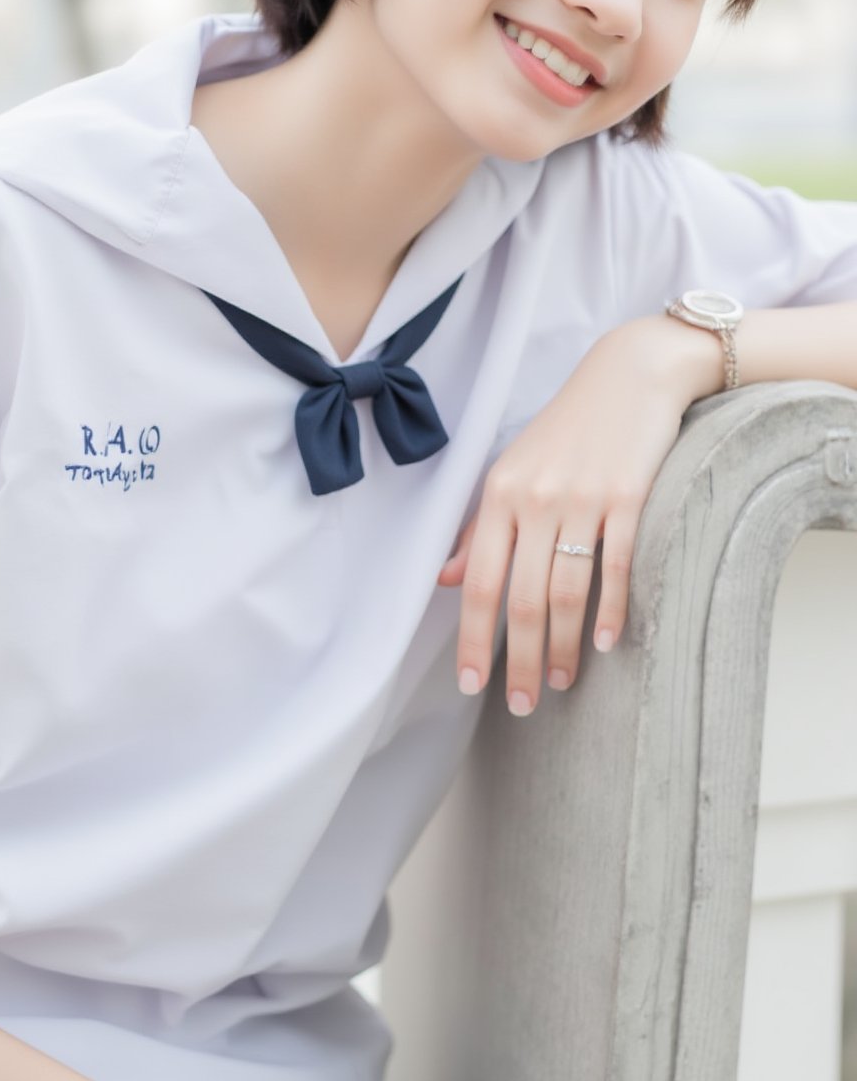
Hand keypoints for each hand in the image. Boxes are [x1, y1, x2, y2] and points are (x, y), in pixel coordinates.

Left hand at [438, 317, 711, 714]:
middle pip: (522, 598)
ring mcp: (583, 499)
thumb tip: (451, 581)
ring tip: (559, 683)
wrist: (628, 375)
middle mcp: (535, 499)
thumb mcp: (512, 470)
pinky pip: (616, 566)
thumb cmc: (567, 430)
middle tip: (520, 704)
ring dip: (562, 646)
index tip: (472, 685)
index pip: (481, 583)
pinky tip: (605, 643)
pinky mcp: (629, 497)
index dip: (475, 639)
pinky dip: (610, 611)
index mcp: (500, 494)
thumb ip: (481, 528)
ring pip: (567, 591)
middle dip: (518, 659)